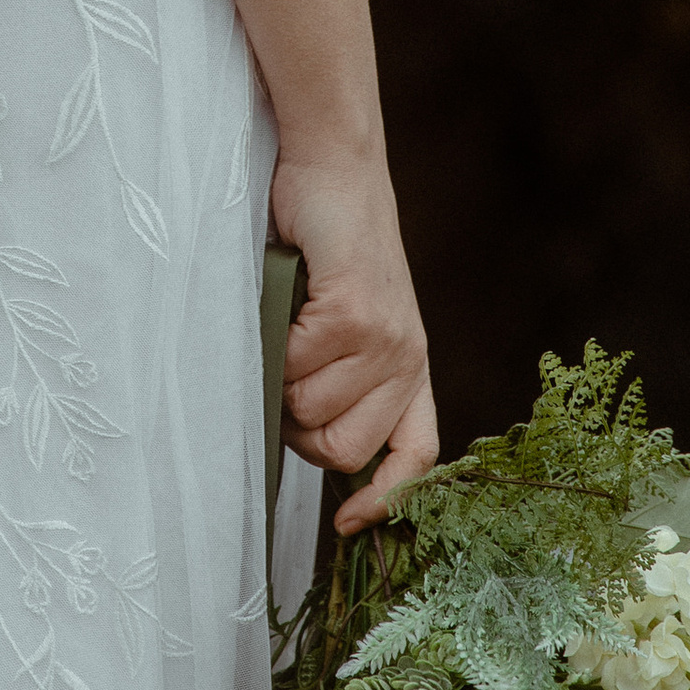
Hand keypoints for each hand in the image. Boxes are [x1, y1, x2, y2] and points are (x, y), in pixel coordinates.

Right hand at [268, 148, 437, 533]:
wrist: (334, 166)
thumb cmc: (324, 243)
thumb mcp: (346, 319)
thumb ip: (339, 375)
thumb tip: (296, 433)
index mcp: (410, 368)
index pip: (415, 456)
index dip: (385, 501)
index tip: (346, 523)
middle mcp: (408, 361)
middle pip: (339, 449)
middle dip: (297, 424)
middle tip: (286, 366)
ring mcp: (388, 340)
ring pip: (308, 408)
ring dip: (280, 374)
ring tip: (288, 321)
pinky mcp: (358, 314)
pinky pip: (295, 365)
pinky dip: (274, 340)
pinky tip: (286, 301)